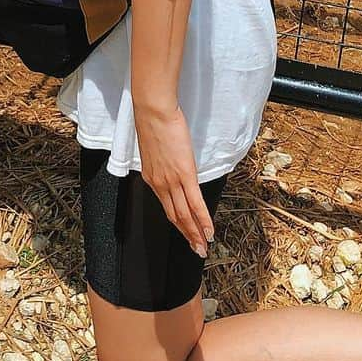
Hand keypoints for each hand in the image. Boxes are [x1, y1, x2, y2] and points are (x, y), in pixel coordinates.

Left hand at [133, 103, 214, 258]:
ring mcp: (172, 181)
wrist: (153, 111)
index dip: (177, 223)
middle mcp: (160, 184)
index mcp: (152, 178)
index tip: (185, 233)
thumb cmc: (154, 122)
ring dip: (196, 233)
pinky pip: (195, 203)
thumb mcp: (154, 147)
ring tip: (204, 246)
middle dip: (187, 235)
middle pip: (176, 216)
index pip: (166, 207)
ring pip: (185, 214)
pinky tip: (209, 231)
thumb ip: (161, 161)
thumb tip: (170, 164)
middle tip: (197, 249)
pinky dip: (203, 220)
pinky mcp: (184, 174)